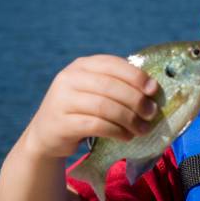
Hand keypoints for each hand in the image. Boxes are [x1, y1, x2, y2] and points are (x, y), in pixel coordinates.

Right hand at [25, 55, 158, 158]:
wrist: (46, 134)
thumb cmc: (81, 110)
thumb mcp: (94, 90)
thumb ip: (117, 85)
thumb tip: (153, 89)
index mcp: (81, 65)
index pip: (112, 64)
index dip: (136, 76)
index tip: (153, 89)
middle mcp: (69, 78)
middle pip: (110, 86)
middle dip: (136, 100)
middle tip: (152, 113)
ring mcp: (62, 99)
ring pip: (104, 107)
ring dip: (129, 119)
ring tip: (143, 128)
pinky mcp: (61, 123)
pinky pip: (96, 125)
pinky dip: (116, 131)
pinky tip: (126, 136)